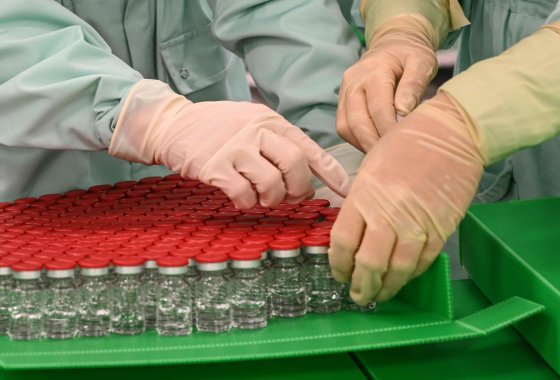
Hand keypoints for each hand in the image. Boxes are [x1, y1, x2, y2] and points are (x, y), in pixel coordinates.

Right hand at [110, 80, 350, 208]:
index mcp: (270, 121)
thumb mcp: (252, 124)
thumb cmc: (217, 128)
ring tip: (261, 197)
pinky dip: (246, 203)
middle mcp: (256, 130)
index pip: (309, 147)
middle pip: (296, 165)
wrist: (172, 124)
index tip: (347, 191)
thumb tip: (308, 176)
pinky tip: (240, 198)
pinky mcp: (215, 166)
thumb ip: (278, 144)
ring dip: (272, 199)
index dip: (332, 172)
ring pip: (272, 183)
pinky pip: (243, 194)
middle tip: (291, 197)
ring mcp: (235, 147)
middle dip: (299, 189)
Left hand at [329, 92, 483, 304]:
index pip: (342, 243)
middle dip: (360, 286)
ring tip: (379, 295)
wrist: (450, 134)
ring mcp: (416, 225)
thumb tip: (353, 237)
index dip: (338, 265)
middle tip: (357, 295)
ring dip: (386, 288)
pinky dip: (410, 275)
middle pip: (367, 264)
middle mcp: (387, 215)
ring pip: (397, 270)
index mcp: (363, 198)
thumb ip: (360, 205)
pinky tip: (403, 278)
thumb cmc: (404, 145)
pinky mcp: (441, 230)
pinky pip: (422, 262)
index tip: (339, 273)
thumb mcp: (369, 170)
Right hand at [336, 28, 436, 152]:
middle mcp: (353, 81)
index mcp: (374, 70)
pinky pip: (343, 126)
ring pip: (345, 126)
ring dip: (362, 144)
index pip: (378, 107)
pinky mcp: (342, 101)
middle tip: (390, 159)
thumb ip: (413, 84)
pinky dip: (356, 140)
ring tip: (381, 155)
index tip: (401, 146)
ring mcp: (344, 91)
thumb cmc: (410, 55)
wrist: (392, 44)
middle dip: (372, 143)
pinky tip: (372, 146)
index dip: (388, 130)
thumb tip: (403, 111)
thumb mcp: (421, 61)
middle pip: (357, 120)